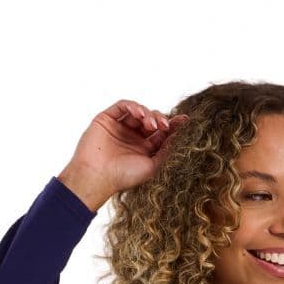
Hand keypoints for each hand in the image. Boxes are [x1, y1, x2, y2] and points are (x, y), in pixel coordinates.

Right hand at [58, 99, 190, 211]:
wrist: (98, 176)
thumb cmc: (123, 176)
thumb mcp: (152, 166)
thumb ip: (166, 151)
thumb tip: (180, 137)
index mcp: (143, 149)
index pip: (161, 133)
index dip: (173, 126)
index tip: (185, 121)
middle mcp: (132, 137)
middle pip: (151, 120)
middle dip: (160, 119)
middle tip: (165, 125)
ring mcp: (120, 127)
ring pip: (138, 111)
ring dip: (147, 114)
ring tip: (150, 124)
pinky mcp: (107, 119)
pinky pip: (122, 106)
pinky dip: (133, 106)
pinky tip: (139, 113)